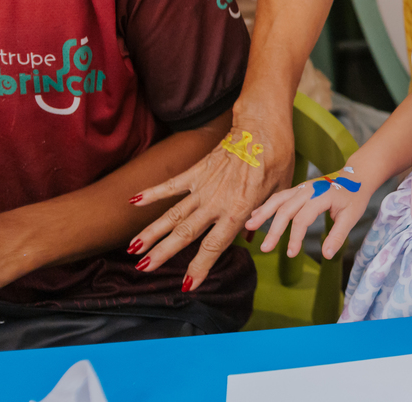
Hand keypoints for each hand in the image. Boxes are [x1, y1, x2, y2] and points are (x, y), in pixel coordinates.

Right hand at [127, 105, 294, 291]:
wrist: (263, 127)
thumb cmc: (277, 159)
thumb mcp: (278, 193)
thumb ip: (263, 218)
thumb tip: (250, 238)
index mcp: (239, 211)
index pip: (214, 247)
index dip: (200, 267)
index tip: (187, 285)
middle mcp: (216, 202)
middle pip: (185, 234)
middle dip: (164, 254)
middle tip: (144, 270)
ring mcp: (204, 186)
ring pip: (173, 214)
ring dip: (151, 232)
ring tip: (133, 249)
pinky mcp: (198, 170)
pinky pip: (171, 184)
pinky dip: (152, 192)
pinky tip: (133, 201)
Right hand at [245, 166, 372, 258]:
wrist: (356, 176)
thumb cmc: (354, 196)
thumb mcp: (351, 217)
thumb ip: (338, 236)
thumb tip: (327, 255)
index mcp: (321, 196)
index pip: (302, 218)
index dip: (295, 237)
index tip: (291, 254)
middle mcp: (308, 190)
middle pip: (285, 209)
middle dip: (274, 230)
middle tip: (265, 248)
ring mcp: (301, 188)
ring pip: (278, 200)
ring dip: (263, 213)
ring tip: (249, 226)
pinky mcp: (298, 189)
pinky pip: (279, 196)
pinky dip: (267, 205)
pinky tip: (255, 215)